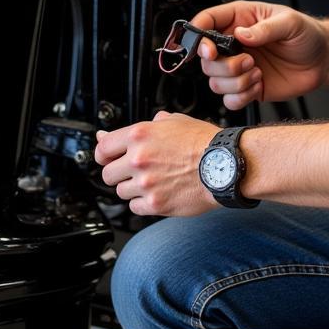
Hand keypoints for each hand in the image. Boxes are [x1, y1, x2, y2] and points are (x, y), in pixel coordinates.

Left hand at [95, 111, 219, 216]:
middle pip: (108, 174)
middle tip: (134, 171)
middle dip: (118, 173)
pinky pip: (135, 207)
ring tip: (153, 181)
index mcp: (140, 135)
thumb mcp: (174, 122)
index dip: (104, 154)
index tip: (108, 158)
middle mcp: (139, 159)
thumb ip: (145, 127)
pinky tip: (158, 192)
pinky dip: (144, 202)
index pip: (103, 149)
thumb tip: (115, 134)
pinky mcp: (155, 204)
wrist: (226, 165)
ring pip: (121, 191)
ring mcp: (146, 183)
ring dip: (133, 188)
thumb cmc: (204, 142)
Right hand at [191, 1, 327, 110]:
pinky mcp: (246, 88)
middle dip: (224, 66)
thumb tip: (242, 34)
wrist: (322, 60)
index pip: (206, 22)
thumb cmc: (307, 34)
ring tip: (257, 73)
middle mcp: (234, 44)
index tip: (209, 49)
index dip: (199, 36)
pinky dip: (241, 97)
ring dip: (236, 82)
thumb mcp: (289, 23)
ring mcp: (238, 67)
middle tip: (249, 61)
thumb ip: (264, 28)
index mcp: (239, 20)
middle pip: (206, 60)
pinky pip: (229, 100)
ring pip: (215, 82)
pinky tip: (258, 85)